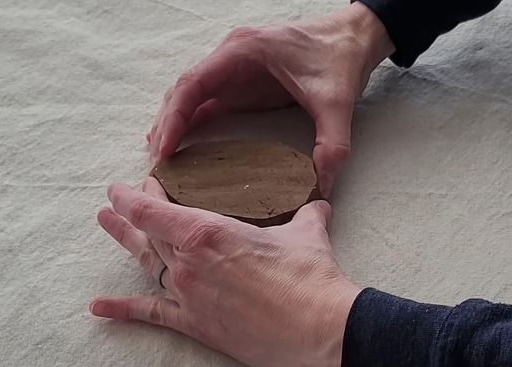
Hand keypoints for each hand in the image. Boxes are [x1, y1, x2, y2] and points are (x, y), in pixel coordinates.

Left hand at [91, 178, 360, 366]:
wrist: (318, 331)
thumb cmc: (310, 277)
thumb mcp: (307, 234)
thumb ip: (306, 215)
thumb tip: (317, 206)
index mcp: (207, 232)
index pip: (154, 209)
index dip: (131, 195)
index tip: (120, 186)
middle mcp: (188, 263)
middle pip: (148, 233)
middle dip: (131, 215)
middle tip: (115, 203)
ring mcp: (188, 296)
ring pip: (147, 264)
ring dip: (125, 242)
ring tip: (105, 224)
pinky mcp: (197, 325)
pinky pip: (152, 314)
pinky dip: (124, 309)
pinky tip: (98, 307)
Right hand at [146, 3, 394, 195]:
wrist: (352, 38)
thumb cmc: (340, 58)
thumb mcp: (338, 101)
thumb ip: (332, 141)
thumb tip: (323, 182)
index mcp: (244, 50)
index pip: (193, 82)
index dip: (173, 116)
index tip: (163, 148)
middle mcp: (231, 56)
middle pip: (183, 90)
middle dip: (166, 124)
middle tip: (158, 163)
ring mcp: (234, 69)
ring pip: (191, 95)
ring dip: (174, 123)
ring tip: (161, 158)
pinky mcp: (242, 83)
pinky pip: (208, 101)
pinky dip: (191, 122)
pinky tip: (180, 144)